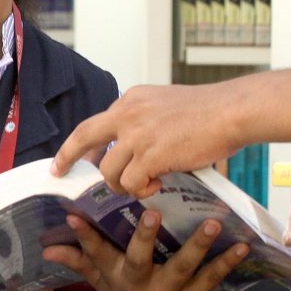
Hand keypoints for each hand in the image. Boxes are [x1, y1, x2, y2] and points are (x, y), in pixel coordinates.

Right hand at [42, 211, 248, 290]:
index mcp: (117, 278)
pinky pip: (212, 278)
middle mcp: (140, 286)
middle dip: (144, 237)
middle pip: (139, 259)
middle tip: (152, 214)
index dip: (84, 236)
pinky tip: (241, 247)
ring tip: (212, 224)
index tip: (73, 216)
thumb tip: (48, 248)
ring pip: (183, 266)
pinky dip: (227, 262)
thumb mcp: (104, 285)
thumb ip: (80, 262)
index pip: (96, 254)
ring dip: (198, 245)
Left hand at [51, 83, 245, 196]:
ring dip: (122, 185)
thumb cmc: (209, 112)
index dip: (79, 143)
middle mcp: (128, 113)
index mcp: (131, 100)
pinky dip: (140, 190)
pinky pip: (130, 183)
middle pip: (84, 138)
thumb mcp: (166, 105)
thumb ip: (144, 122)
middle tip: (59, 173)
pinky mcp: (149, 155)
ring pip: (109, 171)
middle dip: (68, 157)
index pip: (95, 123)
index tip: (66, 156)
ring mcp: (136, 134)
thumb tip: (132, 148)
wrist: (231, 111)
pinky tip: (156, 186)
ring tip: (144, 185)